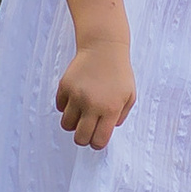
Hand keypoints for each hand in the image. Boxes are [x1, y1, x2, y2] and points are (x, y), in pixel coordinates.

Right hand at [56, 34, 134, 149]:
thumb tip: (106, 131)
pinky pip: (60, 108)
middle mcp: (92, 105)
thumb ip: (120, 117)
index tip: (96, 139)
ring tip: (81, 113)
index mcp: (110, 110)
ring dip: (73, 123)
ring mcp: (77, 96)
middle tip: (86, 130)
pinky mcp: (65, 86)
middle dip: (83, 138)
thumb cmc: (119, 73)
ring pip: (67, 125)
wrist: (103, 47)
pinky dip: (66, 107)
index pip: (98, 141)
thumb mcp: (129, 96)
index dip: (97, 144)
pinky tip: (75, 98)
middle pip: (80, 138)